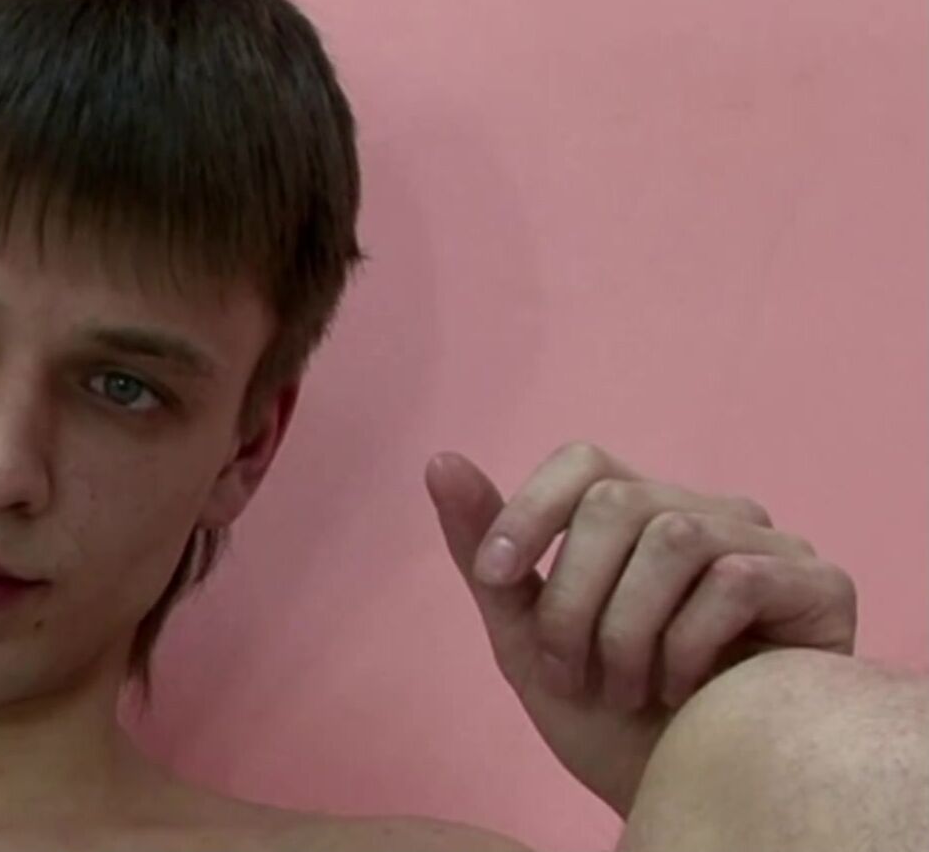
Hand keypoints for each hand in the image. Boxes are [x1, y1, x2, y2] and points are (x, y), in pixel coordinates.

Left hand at [426, 442, 856, 815]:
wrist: (682, 798)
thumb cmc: (610, 718)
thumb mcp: (525, 636)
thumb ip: (485, 550)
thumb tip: (440, 461)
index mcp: (641, 514)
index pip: (583, 463)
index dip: (529, 511)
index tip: (492, 577)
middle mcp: (709, 513)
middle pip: (618, 501)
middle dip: (573, 598)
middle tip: (570, 673)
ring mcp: (770, 545)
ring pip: (675, 537)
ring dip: (627, 630)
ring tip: (625, 690)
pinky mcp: (819, 587)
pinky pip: (735, 580)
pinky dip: (688, 646)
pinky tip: (685, 693)